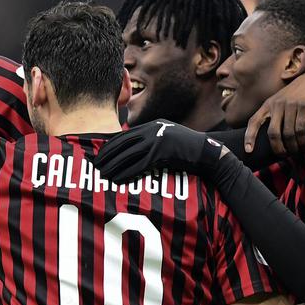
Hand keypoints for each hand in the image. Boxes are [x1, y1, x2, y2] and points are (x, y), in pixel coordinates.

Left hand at [91, 120, 223, 182]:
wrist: (208, 152)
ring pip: (128, 155)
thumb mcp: (168, 137)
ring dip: (113, 166)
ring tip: (102, 174)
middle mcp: (153, 130)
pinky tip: (117, 179)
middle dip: (107, 155)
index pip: (126, 135)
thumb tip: (134, 149)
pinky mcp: (162, 154)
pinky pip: (139, 165)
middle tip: (95, 165)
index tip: (99, 154)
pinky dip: (126, 173)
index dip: (111, 146)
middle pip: (123, 143)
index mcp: (153, 125)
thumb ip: (152, 139)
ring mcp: (157, 141)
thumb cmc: (188, 149)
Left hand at [246, 68, 304, 154]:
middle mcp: (277, 104)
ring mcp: (290, 105)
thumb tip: (270, 136)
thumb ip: (274, 114)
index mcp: (268, 104)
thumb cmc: (298, 93)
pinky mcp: (303, 106)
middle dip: (277, 148)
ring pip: (287, 134)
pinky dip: (301, 141)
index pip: (254, 121)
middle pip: (272, 133)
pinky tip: (303, 146)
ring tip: (296, 153)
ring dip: (292, 147)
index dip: (249, 137)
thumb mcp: (281, 100)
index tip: (249, 150)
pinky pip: (299, 129)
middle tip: (283, 156)